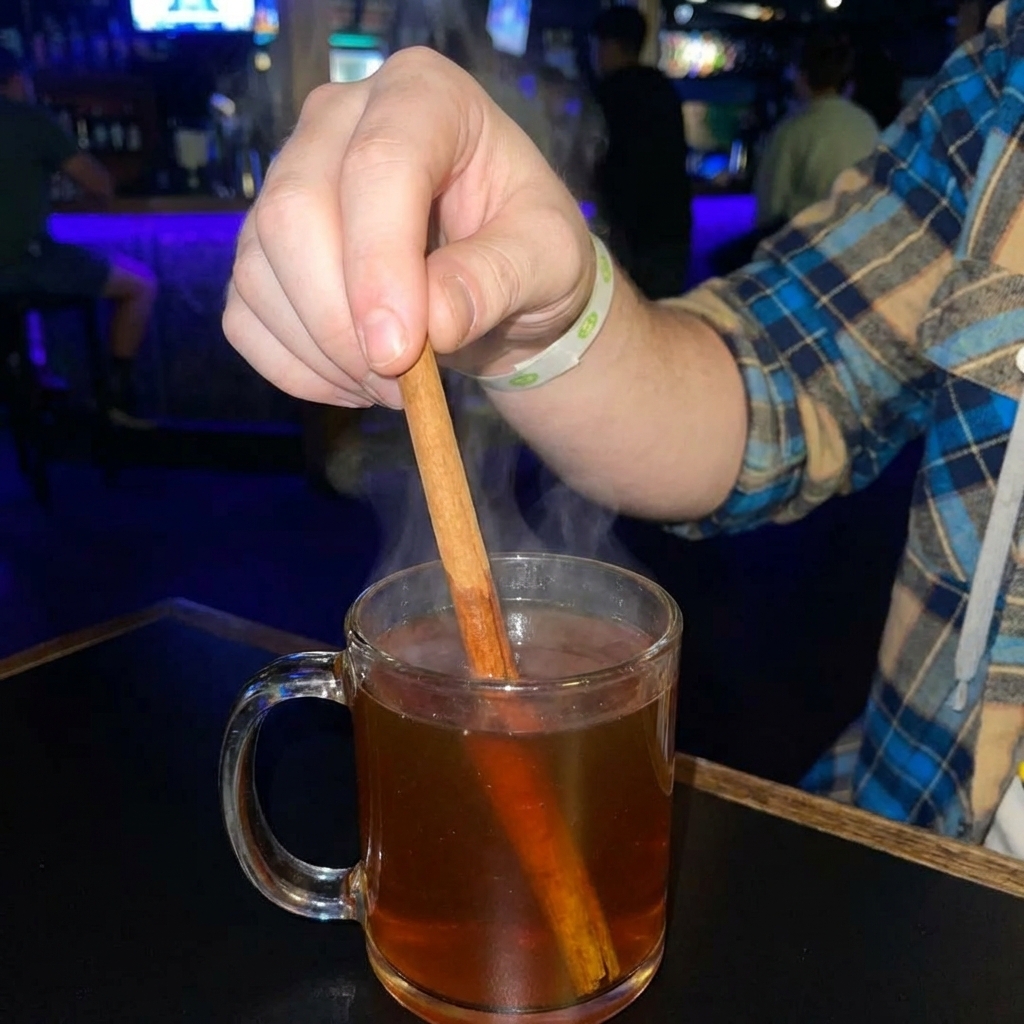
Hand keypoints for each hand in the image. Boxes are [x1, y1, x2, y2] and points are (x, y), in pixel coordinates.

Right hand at [224, 48, 594, 408]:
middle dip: (340, 319)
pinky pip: (246, 316)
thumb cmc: (529, 251)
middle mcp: (338, 122)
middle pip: (294, 213)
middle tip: (400, 380)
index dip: (380, 262)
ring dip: (323, 353)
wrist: (501, 279)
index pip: (379, 163)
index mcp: (422, 97)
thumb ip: (499, 279)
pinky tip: (355, 383)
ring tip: (394, 386)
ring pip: (260, 270)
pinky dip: (296, 369)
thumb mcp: (549, 260)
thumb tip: (433, 322)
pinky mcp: (263, 251)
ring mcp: (288, 183)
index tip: (402, 352)